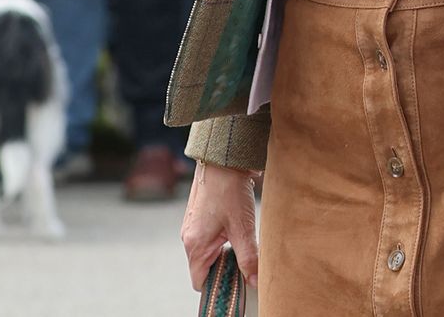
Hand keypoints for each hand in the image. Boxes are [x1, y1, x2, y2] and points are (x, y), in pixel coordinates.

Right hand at [181, 162, 259, 291]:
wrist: (223, 158)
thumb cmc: (230, 191)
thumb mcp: (243, 228)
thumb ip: (249, 257)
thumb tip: (255, 281)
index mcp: (194, 246)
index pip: (200, 282)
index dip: (218, 286)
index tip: (238, 283)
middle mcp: (188, 238)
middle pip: (204, 267)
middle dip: (224, 268)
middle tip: (246, 262)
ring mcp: (192, 226)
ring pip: (208, 251)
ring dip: (225, 252)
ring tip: (244, 242)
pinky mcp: (199, 216)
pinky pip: (208, 237)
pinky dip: (222, 238)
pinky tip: (238, 228)